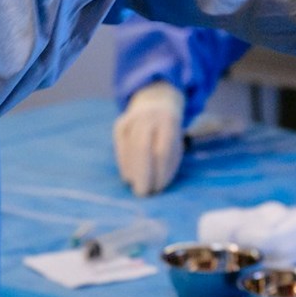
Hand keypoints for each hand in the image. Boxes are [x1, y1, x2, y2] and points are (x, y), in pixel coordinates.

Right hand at [112, 81, 185, 195]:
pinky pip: (120, 148)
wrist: (156, 103)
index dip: (160, 172)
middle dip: (142, 173)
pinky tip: (129, 177)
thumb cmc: (168, 133)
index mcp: (169, 121)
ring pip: (129, 148)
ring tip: (137, 186)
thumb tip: (156, 187)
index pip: (162, 150)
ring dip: (132, 172)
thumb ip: (168, 163)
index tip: (159, 189)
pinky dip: (124, 165)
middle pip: (142, 147)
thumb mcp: (176, 143)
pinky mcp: (119, 124)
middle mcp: (149, 117)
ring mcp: (132, 118)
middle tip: (143, 193)